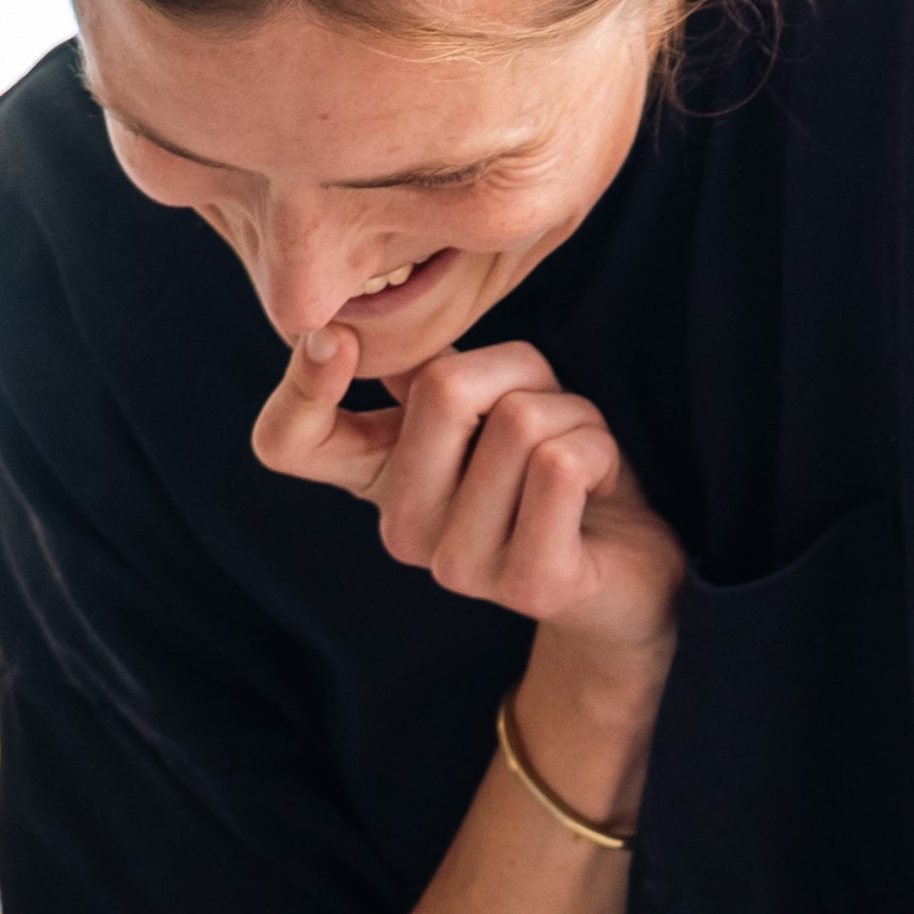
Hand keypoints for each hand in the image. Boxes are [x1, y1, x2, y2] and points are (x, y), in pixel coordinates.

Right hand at [250, 323, 687, 779]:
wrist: (628, 568)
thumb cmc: (554, 470)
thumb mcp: (489, 407)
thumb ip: (435, 378)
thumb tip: (370, 328)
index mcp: (377, 477)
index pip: (286, 441)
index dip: (297, 385)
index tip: (332, 338)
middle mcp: (400, 529)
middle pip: (442, 387)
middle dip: (523, 372)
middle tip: (547, 415)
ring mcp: (458, 566)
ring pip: (520, 421)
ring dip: (575, 416)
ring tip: (578, 459)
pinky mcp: (528, 585)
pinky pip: (559, 465)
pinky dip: (598, 448)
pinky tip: (599, 486)